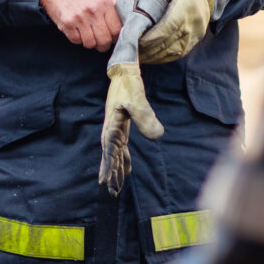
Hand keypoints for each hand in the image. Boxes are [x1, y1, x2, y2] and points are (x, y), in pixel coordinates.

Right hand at [39, 0, 122, 49]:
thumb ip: (114, 2)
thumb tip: (125, 16)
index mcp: (104, 2)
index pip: (117, 29)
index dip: (117, 37)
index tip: (115, 38)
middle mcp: (92, 10)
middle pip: (104, 40)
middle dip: (104, 45)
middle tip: (103, 43)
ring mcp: (79, 18)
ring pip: (90, 43)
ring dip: (91, 43)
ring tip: (90, 36)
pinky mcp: (66, 24)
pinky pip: (76, 41)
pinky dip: (78, 39)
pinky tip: (78, 31)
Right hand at [98, 62, 163, 195]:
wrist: (124, 71)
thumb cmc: (129, 84)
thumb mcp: (137, 98)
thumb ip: (146, 116)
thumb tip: (158, 136)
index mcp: (111, 124)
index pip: (109, 149)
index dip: (107, 165)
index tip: (105, 181)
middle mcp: (111, 129)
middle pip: (109, 156)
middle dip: (110, 174)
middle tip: (112, 192)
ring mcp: (115, 130)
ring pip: (114, 155)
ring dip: (115, 171)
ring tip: (116, 189)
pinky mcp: (121, 128)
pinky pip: (120, 149)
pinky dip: (122, 161)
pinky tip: (126, 171)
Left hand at [138, 0, 213, 63]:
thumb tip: (139, 12)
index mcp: (185, 6)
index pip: (168, 27)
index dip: (152, 37)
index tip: (137, 42)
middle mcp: (193, 23)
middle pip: (169, 42)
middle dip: (148, 49)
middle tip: (131, 50)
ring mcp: (196, 33)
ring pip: (173, 51)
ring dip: (154, 56)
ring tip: (139, 56)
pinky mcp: (196, 40)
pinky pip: (179, 54)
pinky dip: (164, 58)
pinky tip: (151, 57)